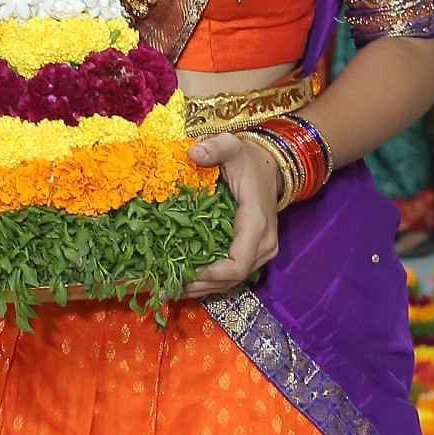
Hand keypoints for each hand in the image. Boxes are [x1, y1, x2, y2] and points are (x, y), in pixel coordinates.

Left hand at [182, 130, 281, 299]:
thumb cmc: (247, 160)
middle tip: (164, 285)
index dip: (211, 274)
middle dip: (199, 285)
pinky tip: (183, 283)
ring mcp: (261, 253)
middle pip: (231, 278)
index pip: (237, 263)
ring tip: (168, 288)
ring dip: (201, 288)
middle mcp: (264, 244)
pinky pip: (231, 276)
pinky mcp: (254, 255)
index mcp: (257, 223)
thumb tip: (193, 153)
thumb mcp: (232, 146)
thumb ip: (215, 147)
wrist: (269, 168)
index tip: (182, 273)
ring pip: (231, 282)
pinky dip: (208, 282)